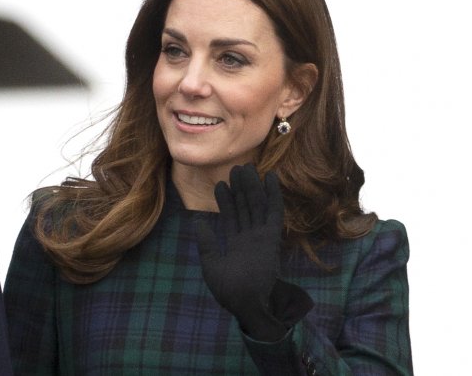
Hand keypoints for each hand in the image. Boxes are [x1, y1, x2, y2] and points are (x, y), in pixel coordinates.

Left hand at [196, 164, 287, 340]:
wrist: (245, 303)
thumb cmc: (228, 290)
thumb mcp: (211, 263)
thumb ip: (206, 241)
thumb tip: (197, 221)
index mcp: (237, 244)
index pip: (231, 217)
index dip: (226, 201)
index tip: (221, 185)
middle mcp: (250, 237)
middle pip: (245, 207)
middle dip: (240, 188)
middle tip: (236, 168)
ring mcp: (261, 236)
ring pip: (257, 205)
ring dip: (253, 186)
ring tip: (246, 167)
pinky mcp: (272, 237)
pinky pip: (273, 212)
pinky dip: (273, 194)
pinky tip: (270, 178)